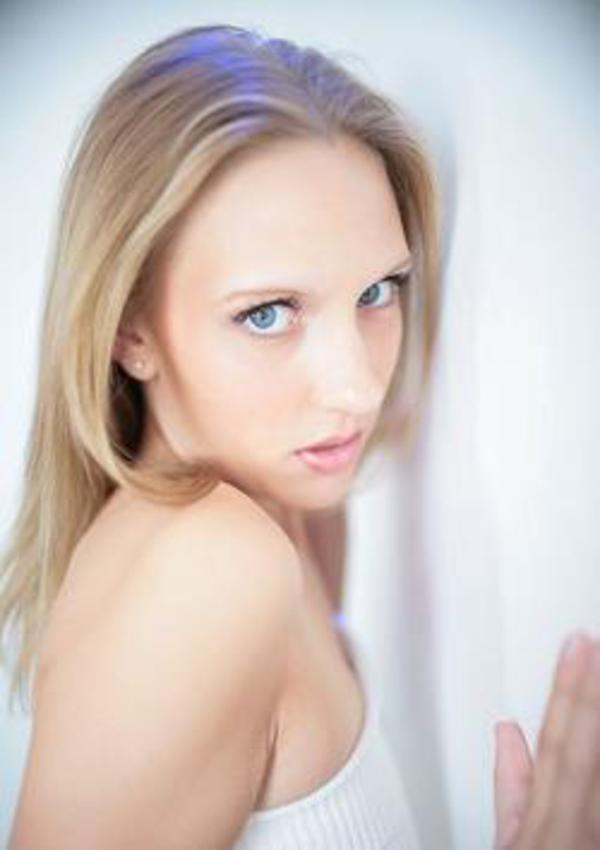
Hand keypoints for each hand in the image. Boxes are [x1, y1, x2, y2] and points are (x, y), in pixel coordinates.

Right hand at [493, 633, 599, 849]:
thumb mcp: (511, 845)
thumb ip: (511, 786)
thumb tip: (507, 730)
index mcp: (546, 828)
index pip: (556, 744)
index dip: (566, 690)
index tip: (575, 645)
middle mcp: (581, 830)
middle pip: (586, 749)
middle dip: (589, 693)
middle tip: (594, 643)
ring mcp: (599, 836)